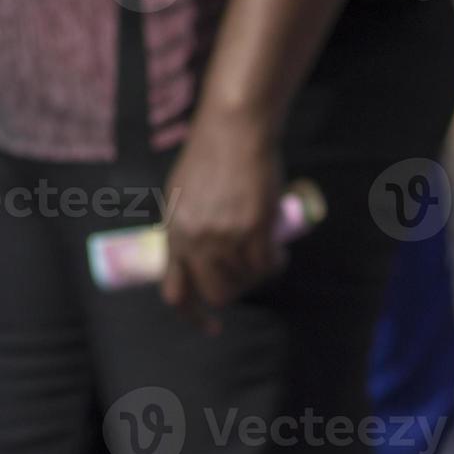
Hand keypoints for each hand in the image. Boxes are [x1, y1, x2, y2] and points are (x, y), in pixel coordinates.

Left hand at [162, 111, 284, 331]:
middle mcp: (196, 241)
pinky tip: (278, 251)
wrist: (234, 129)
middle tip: (247, 278)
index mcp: (174, 233)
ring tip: (265, 254)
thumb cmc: (211, 157)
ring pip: (245, 280)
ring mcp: (224, 236)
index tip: (210, 324)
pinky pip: (266, 265)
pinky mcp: (254, 228)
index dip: (193, 316)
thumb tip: (195, 263)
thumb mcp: (182, 197)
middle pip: (215, 294)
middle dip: (234, 292)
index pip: (176, 293)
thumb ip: (186, 231)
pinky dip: (275, 263)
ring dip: (258, 274)